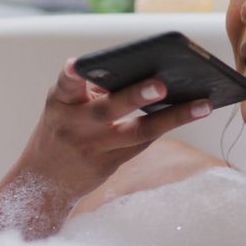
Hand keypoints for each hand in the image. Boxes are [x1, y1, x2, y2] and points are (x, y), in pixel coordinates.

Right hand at [18, 58, 212, 197]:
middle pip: (107, 110)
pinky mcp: (109, 165)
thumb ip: (97, 89)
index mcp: (61, 102)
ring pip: (137, 133)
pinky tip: (194, 112)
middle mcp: (75, 125)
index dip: (72, 75)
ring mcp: (94, 148)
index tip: (78, 64)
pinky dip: (168, 126)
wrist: (42, 180)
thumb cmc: (64, 128)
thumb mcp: (68, 105)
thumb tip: (153, 71)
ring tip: (202, 105)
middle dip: (134, 96)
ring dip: (172, 118)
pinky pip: (143, 143)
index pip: (65, 85)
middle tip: (161, 85)